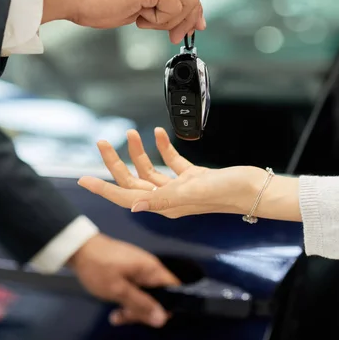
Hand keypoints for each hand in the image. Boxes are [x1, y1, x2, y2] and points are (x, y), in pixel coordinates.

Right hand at [42, 0, 204, 43]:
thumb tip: (187, 17)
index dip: (191, 6)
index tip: (191, 25)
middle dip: (187, 18)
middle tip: (175, 36)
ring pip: (186, 1)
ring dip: (168, 20)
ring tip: (142, 19)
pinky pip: (173, 8)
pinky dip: (159, 21)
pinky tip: (137, 17)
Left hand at [67, 233, 179, 326]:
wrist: (78, 249)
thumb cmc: (99, 268)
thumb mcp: (118, 290)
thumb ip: (141, 304)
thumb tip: (164, 319)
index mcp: (151, 269)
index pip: (174, 288)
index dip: (170, 306)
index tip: (155, 320)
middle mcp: (148, 268)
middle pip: (159, 295)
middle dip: (145, 311)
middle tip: (126, 319)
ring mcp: (137, 270)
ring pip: (145, 295)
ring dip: (132, 309)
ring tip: (116, 317)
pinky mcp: (127, 272)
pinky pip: (134, 290)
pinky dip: (126, 301)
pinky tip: (114, 311)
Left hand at [78, 128, 300, 220]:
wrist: (255, 189)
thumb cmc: (229, 192)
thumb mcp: (193, 192)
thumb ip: (164, 199)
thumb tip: (134, 207)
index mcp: (165, 205)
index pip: (126, 197)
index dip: (103, 189)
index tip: (83, 180)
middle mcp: (169, 198)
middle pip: (133, 180)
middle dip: (116, 162)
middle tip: (101, 142)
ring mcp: (181, 188)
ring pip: (150, 170)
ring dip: (139, 151)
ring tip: (131, 132)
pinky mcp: (193, 177)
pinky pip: (171, 162)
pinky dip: (163, 148)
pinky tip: (161, 134)